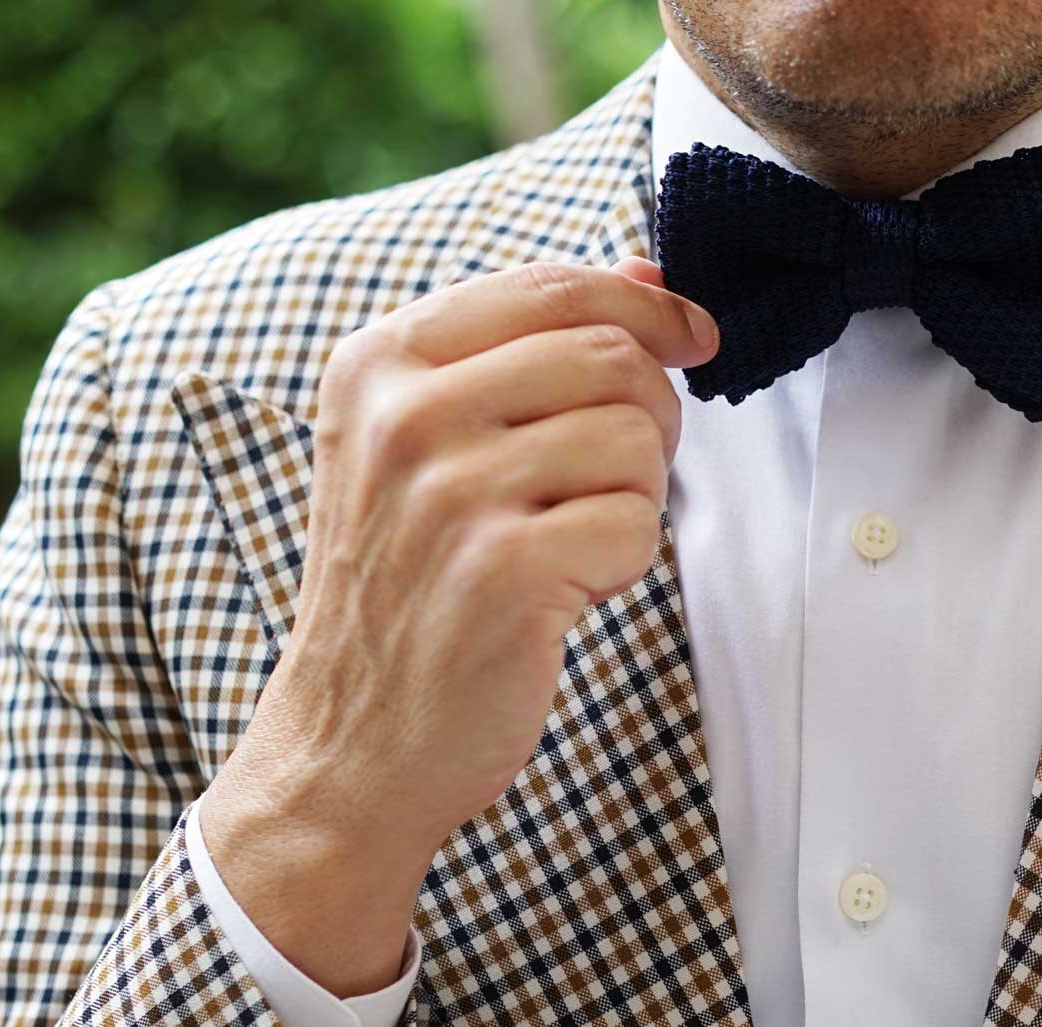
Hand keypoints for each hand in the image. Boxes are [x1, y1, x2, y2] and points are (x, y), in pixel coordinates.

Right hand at [197, 256, 717, 993]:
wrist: (352, 740)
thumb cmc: (405, 589)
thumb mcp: (427, 445)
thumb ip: (527, 348)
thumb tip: (646, 272)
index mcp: (381, 362)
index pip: (552, 284)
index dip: (645, 305)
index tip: (688, 338)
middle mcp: (407, 415)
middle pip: (612, 356)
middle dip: (649, 416)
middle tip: (610, 481)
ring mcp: (452, 493)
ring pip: (636, 440)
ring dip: (633, 499)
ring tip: (565, 544)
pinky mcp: (505, 571)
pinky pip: (635, 527)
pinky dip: (622, 566)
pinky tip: (563, 593)